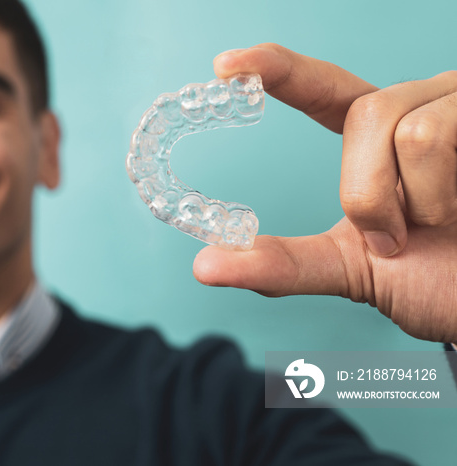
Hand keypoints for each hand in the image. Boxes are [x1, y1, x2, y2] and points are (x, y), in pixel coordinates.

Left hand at [193, 43, 456, 342]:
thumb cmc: (436, 279)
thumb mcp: (348, 268)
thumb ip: (282, 263)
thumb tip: (206, 266)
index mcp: (382, 136)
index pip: (323, 89)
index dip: (277, 70)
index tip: (225, 66)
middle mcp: (422, 106)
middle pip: (365, 114)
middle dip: (366, 193)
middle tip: (394, 237)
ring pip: (399, 125)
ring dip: (406, 201)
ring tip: (438, 225)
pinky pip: (436, 133)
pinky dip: (437, 195)